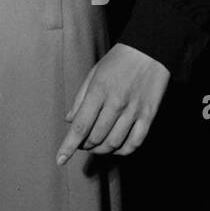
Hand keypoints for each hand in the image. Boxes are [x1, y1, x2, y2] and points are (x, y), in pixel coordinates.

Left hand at [57, 43, 169, 164]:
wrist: (150, 50)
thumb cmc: (118, 61)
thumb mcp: (94, 73)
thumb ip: (80, 98)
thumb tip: (69, 120)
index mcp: (98, 91)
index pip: (80, 126)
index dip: (68, 146)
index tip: (60, 160)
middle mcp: (116, 103)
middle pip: (96, 137)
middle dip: (85, 146)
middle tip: (82, 144)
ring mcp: (133, 111)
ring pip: (114, 143)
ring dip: (101, 150)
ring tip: (96, 146)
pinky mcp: (148, 115)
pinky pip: (135, 142)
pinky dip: (122, 150)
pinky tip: (115, 148)